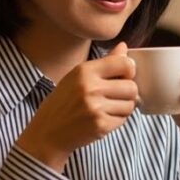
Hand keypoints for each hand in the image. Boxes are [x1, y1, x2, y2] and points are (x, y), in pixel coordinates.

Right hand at [16, 43, 138, 171]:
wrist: (48, 132)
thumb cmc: (64, 102)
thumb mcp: (78, 76)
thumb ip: (105, 62)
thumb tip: (124, 46)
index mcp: (84, 71)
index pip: (124, 64)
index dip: (129, 71)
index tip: (123, 77)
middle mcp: (90, 87)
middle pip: (131, 87)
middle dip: (128, 93)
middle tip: (115, 97)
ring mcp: (95, 108)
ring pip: (130, 104)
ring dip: (123, 108)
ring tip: (107, 108)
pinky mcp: (100, 125)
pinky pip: (124, 120)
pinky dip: (117, 120)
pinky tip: (102, 119)